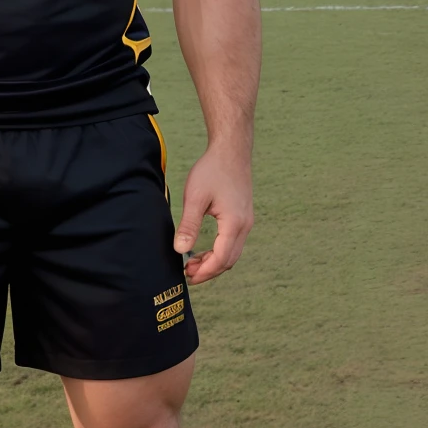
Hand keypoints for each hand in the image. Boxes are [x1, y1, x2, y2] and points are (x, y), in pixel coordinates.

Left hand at [174, 145, 253, 284]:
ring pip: (232, 253)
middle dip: (208, 271)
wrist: (231, 151)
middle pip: (228, 261)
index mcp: (234, 224)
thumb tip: (180, 250)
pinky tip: (202, 251)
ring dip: (213, 262)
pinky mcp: (243, 218)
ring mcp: (246, 222)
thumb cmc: (212, 170)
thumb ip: (188, 225)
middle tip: (187, 273)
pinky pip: (233, 243)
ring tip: (191, 263)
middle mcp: (245, 226)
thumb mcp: (195, 198)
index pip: (221, 259)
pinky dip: (219, 252)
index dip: (204, 272)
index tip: (187, 276)